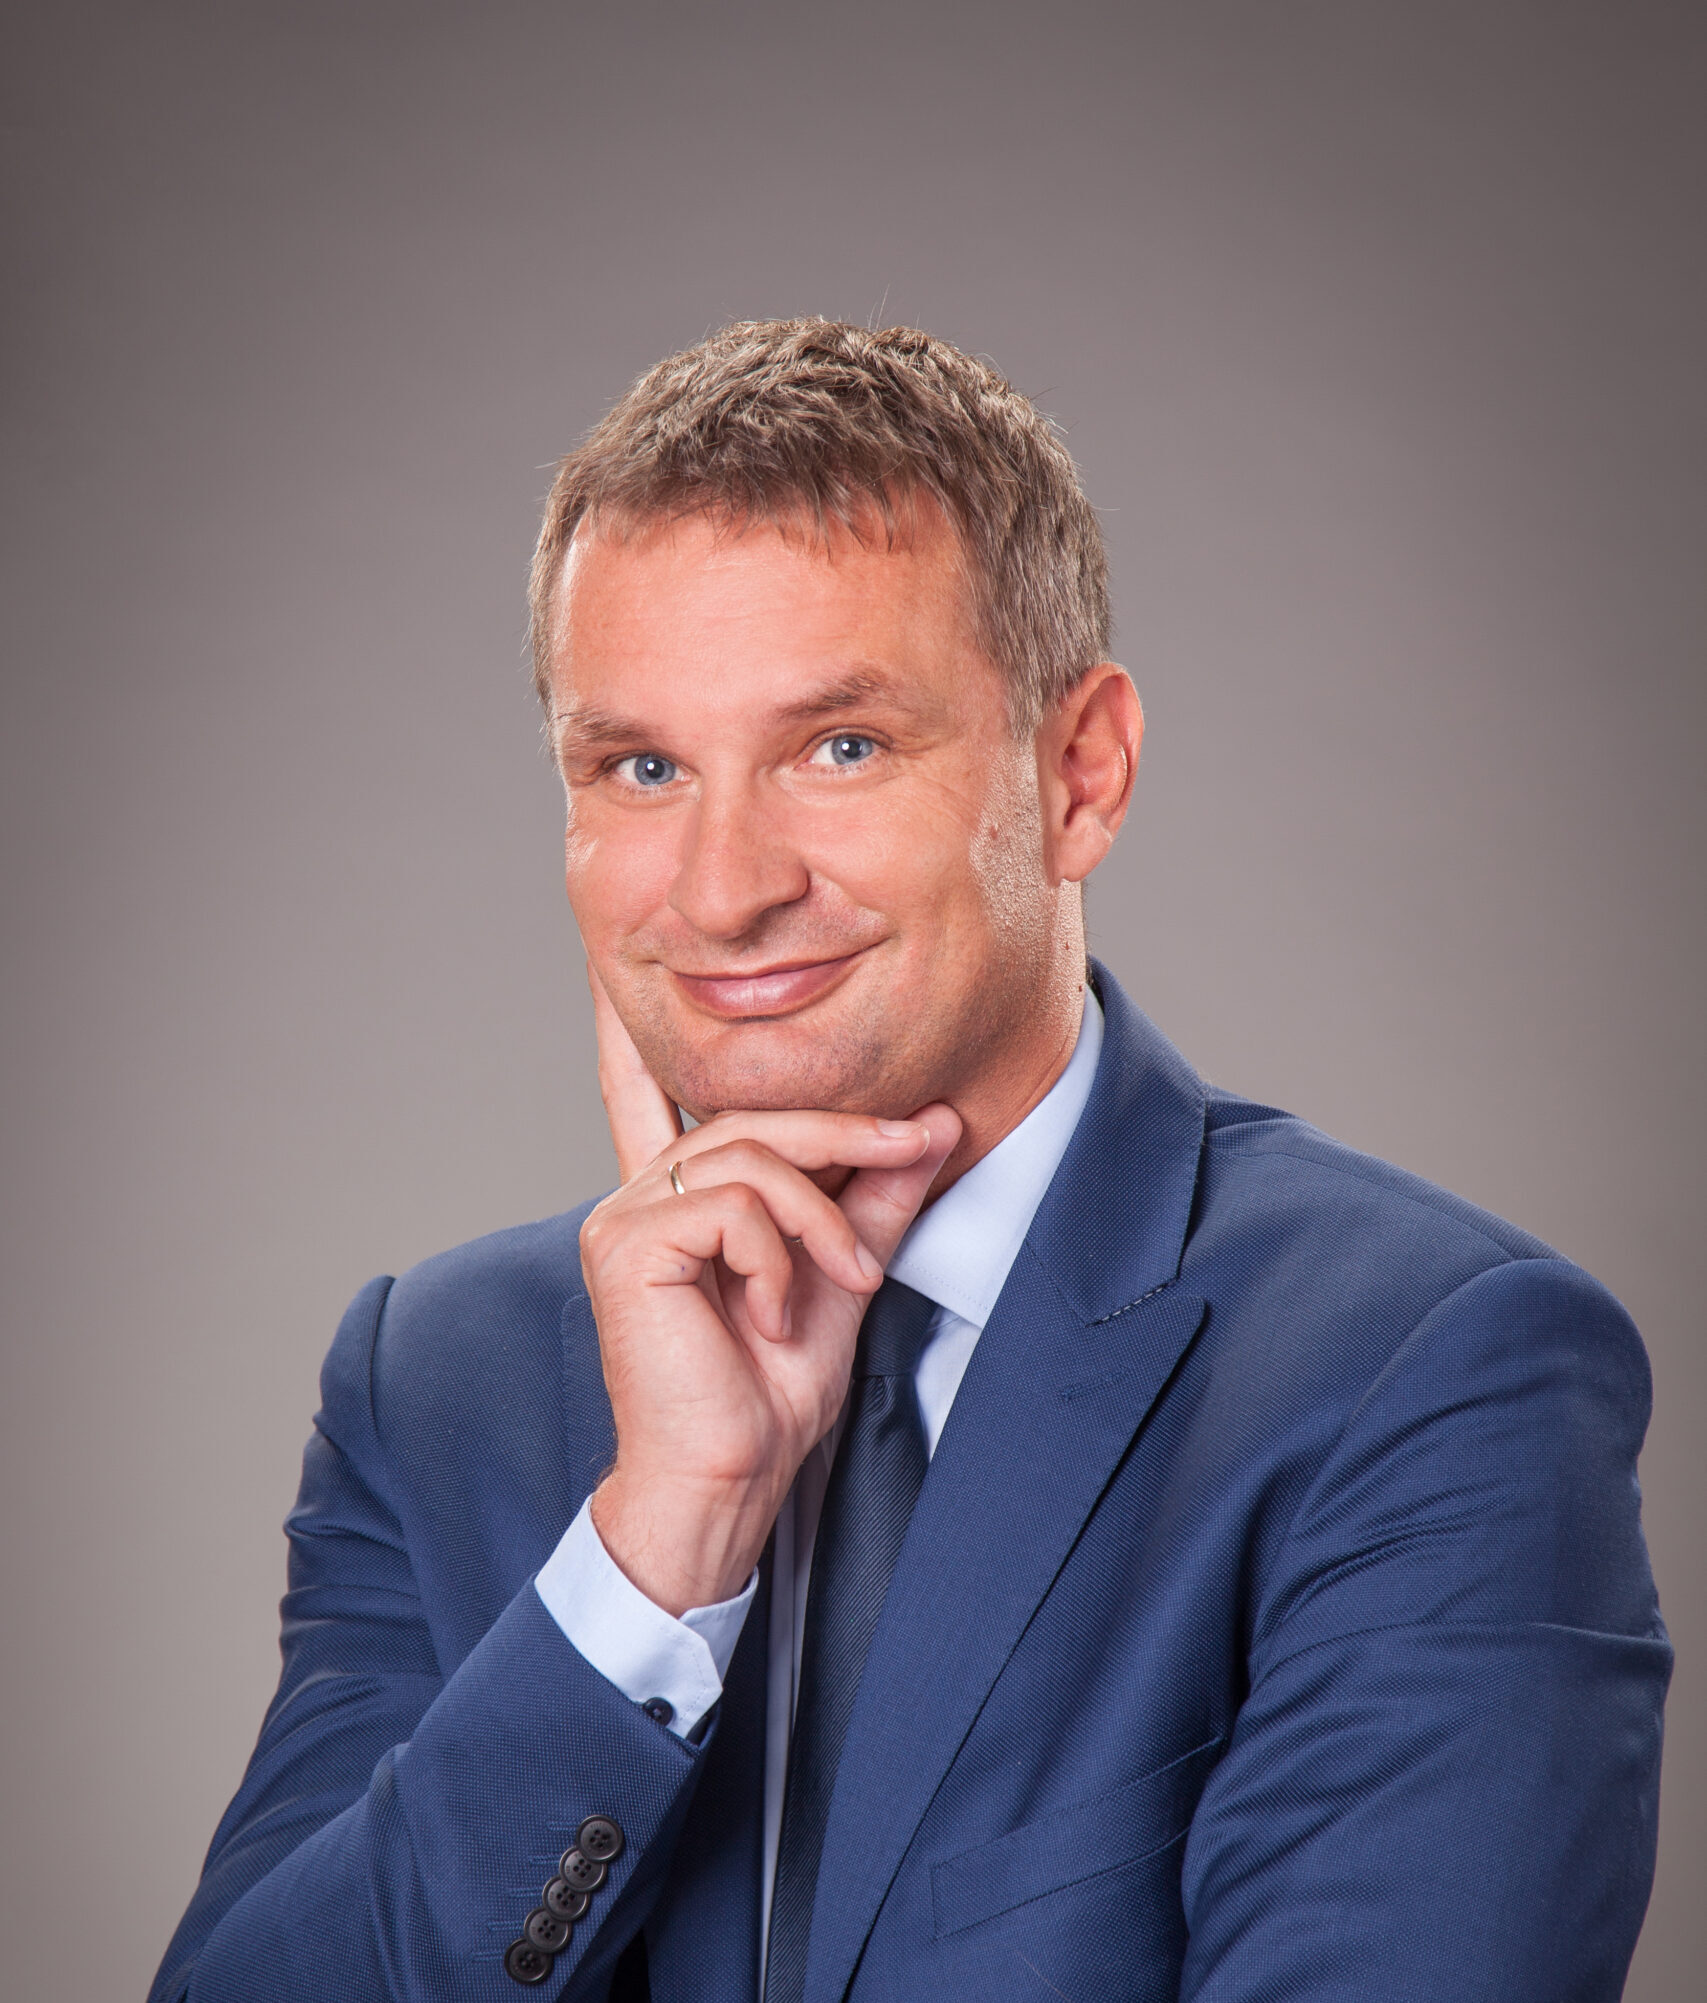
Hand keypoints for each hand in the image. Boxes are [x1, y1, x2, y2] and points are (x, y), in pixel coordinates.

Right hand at [579, 966, 959, 1614]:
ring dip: (823, 1209)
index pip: (645, 1095)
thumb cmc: (768, 1394)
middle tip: (925, 1137)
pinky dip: (779, 1251)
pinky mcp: (625, 1243)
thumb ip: (874, 1198)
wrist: (727, 1479)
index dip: (623, 1034)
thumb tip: (934, 1123)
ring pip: (749, 1150)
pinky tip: (778, 1308)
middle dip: (846, 1125)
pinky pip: (732, 1202)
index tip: (607, 969)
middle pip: (747, 1114)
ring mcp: (624, 1215)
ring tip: (852, 1273)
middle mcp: (639, 1194)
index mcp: (675, 1199)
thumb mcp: (840, 1276)